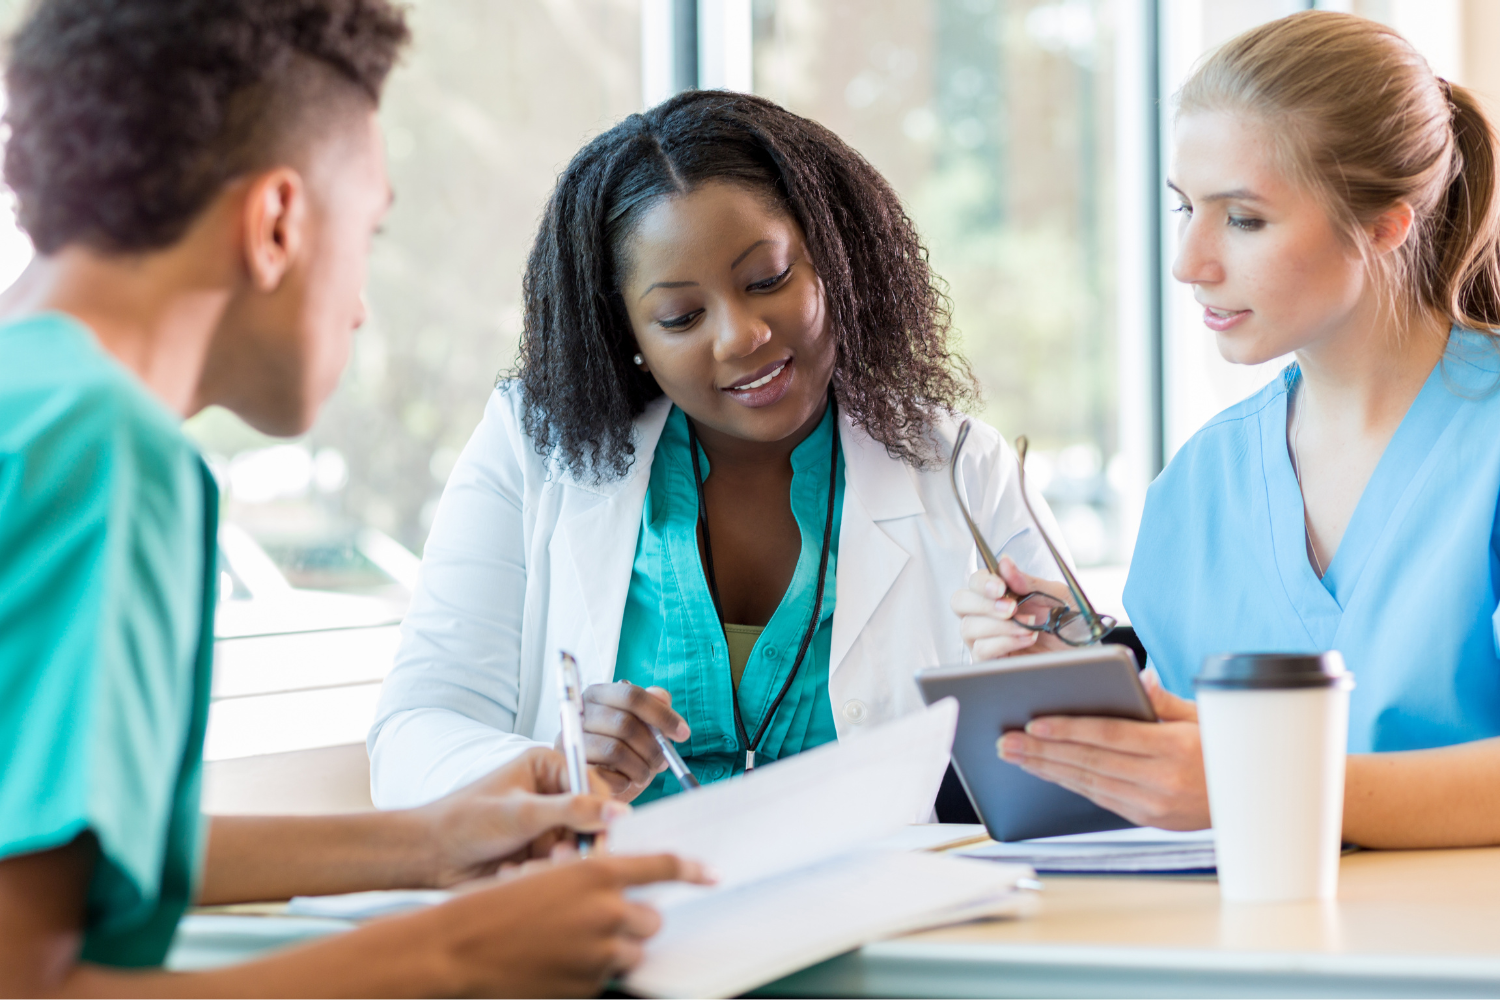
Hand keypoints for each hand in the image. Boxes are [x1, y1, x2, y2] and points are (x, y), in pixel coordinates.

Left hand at [417, 747, 625, 886]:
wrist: (429, 858)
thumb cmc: (465, 822)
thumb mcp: (521, 813)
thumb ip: (572, 811)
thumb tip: (620, 813)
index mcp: (548, 767)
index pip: (596, 789)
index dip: (603, 817)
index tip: (603, 841)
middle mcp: (552, 793)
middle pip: (592, 821)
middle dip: (576, 843)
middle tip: (557, 855)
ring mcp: (547, 825)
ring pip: (578, 848)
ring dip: (557, 862)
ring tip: (527, 865)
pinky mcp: (541, 852)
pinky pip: (562, 866)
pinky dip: (545, 873)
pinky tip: (517, 872)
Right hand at [434, 853, 711, 997]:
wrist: (455, 949)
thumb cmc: (488, 906)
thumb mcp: (540, 873)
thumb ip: (581, 876)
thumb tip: (605, 881)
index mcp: (595, 873)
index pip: (660, 866)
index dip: (690, 869)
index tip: (709, 875)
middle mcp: (606, 912)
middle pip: (650, 921)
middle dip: (631, 923)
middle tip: (598, 922)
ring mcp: (599, 954)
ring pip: (630, 955)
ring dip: (611, 951)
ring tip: (568, 945)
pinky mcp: (586, 988)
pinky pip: (602, 982)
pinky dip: (586, 974)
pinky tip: (552, 964)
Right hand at [563, 682, 689, 800]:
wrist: (597, 782)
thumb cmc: (622, 748)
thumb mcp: (642, 725)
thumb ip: (654, 706)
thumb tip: (662, 696)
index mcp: (598, 694)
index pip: (632, 695)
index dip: (661, 714)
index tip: (683, 733)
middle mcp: (580, 714)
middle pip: (624, 724)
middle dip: (652, 747)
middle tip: (663, 761)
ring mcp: (570, 741)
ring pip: (615, 751)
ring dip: (640, 768)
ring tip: (645, 774)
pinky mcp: (570, 769)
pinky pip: (604, 776)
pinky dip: (623, 782)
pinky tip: (625, 782)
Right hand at [951, 555, 1072, 659]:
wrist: (1082, 653)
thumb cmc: (1069, 623)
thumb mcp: (1056, 596)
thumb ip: (1029, 581)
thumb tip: (1004, 562)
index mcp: (1000, 595)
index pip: (975, 582)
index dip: (982, 583)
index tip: (1001, 588)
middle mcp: (987, 615)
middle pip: (959, 602)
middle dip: (983, 603)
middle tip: (1011, 608)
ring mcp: (986, 639)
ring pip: (969, 627)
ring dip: (1000, 626)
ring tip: (1029, 627)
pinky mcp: (991, 661)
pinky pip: (981, 650)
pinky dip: (1004, 643)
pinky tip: (1026, 639)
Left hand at [996, 668, 1210, 829]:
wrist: (1254, 799)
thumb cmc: (1225, 747)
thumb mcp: (1203, 714)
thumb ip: (1163, 700)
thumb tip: (1137, 678)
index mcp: (1174, 749)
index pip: (1109, 736)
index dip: (1068, 730)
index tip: (1033, 723)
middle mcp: (1161, 780)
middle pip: (1089, 762)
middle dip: (1042, 751)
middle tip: (1005, 741)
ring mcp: (1153, 804)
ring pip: (1088, 783)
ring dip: (1047, 768)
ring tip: (1015, 755)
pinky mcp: (1148, 818)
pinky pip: (1100, 798)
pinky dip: (1069, 783)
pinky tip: (1046, 771)